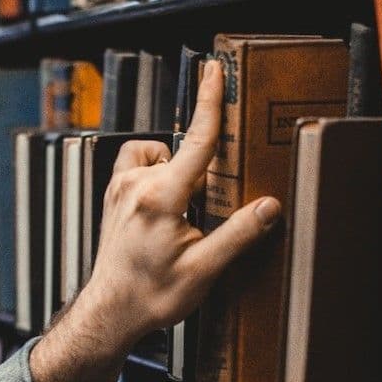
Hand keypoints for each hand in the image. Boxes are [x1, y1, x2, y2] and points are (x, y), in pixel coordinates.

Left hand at [29, 59, 279, 381]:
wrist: (111, 311)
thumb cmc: (152, 295)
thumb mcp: (204, 270)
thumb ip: (238, 234)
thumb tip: (270, 206)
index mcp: (161, 199)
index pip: (196, 142)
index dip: (209, 103)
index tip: (215, 70)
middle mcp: (136, 186)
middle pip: (185, 155)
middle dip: (204, 175)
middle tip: (203, 217)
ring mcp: (120, 188)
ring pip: (160, 157)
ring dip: (177, 174)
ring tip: (182, 214)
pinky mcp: (113, 194)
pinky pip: (139, 164)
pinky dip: (156, 174)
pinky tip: (165, 205)